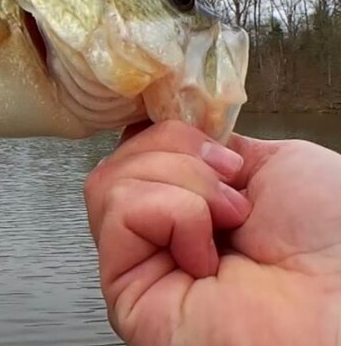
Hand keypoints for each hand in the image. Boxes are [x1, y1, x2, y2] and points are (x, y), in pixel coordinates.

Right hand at [85, 120, 340, 345]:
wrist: (339, 301)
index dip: (163, 128)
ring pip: (110, 180)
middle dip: (179, 151)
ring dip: (179, 181)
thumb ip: (214, 145)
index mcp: (196, 202)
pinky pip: (119, 212)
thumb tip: (171, 127)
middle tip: (233, 188)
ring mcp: (141, 261)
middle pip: (122, 156)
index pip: (140, 144)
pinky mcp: (124, 287)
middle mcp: (163, 233)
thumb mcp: (276, 162)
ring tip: (226, 220)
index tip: (204, 135)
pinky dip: (171, 213)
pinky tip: (205, 252)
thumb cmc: (333, 246)